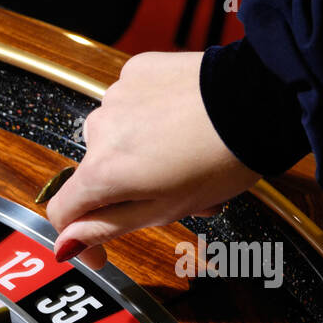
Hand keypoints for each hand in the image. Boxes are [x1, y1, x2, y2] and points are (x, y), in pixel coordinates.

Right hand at [46, 51, 261, 269]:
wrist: (260, 98)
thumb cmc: (220, 160)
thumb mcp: (162, 210)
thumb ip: (106, 228)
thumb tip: (64, 246)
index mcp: (102, 172)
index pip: (62, 211)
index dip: (76, 237)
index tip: (99, 250)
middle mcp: (98, 131)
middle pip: (95, 174)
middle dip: (125, 191)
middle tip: (172, 196)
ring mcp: (115, 96)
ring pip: (114, 139)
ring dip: (138, 154)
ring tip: (183, 156)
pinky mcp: (136, 71)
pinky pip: (130, 105)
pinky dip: (147, 118)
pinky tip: (181, 122)